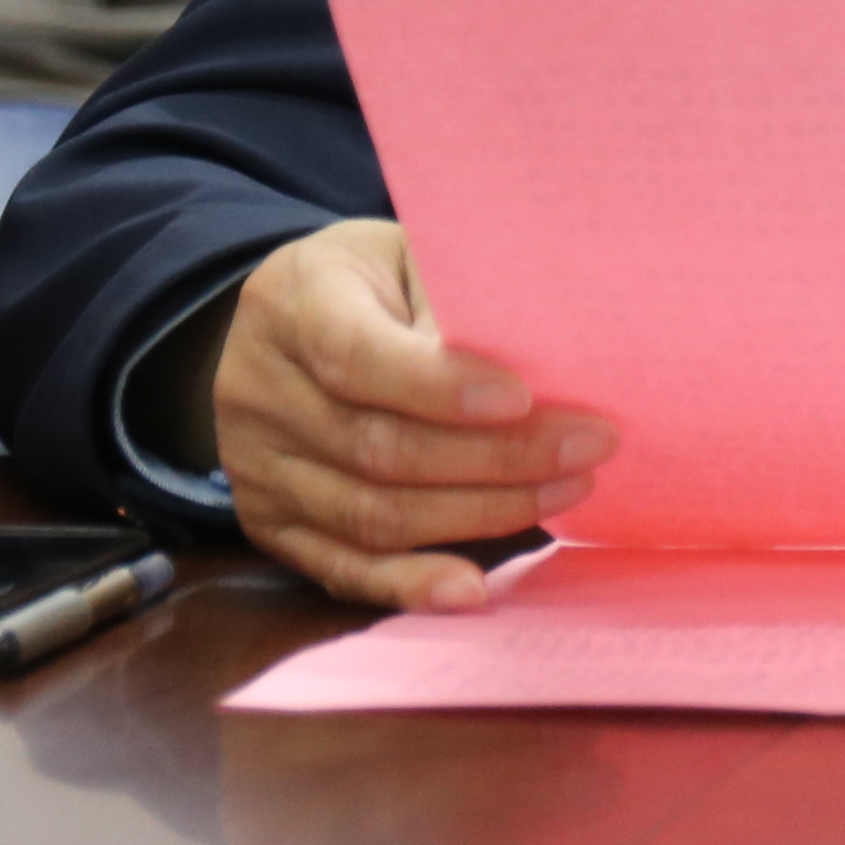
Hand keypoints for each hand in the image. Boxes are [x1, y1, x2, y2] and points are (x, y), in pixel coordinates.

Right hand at [208, 217, 618, 610]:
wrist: (286, 324)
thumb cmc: (372, 281)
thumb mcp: (405, 254)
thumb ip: (451, 300)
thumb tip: (530, 373)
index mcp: (291, 302)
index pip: (356, 355)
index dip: (440, 387)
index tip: (523, 398)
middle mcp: (257, 390)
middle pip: (378, 447)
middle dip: (495, 457)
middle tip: (586, 448)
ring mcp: (257, 467)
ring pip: (370, 515)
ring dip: (478, 514)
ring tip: (563, 492)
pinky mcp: (271, 524)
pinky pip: (343, 568)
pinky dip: (411, 583)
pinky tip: (471, 589)